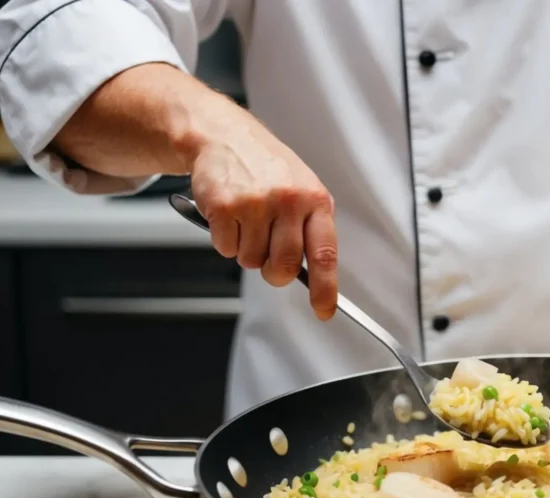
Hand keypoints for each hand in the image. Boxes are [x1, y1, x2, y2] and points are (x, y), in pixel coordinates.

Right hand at [188, 111, 337, 319]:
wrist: (226, 135)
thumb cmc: (267, 167)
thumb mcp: (302, 189)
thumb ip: (310, 228)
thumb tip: (314, 275)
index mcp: (315, 200)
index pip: (324, 254)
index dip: (325, 288)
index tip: (323, 310)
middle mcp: (288, 201)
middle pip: (284, 266)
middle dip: (275, 273)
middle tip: (268, 259)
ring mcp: (255, 204)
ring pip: (252, 260)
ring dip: (247, 251)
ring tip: (247, 222)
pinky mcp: (224, 206)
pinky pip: (226, 248)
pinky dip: (225, 239)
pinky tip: (229, 215)